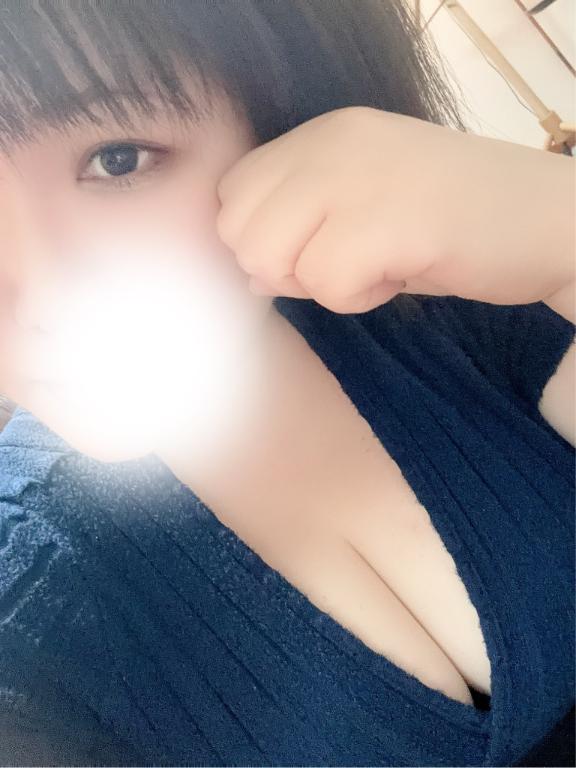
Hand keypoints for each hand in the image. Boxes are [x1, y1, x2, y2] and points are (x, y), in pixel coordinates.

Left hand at [216, 106, 574, 313]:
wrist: (548, 221)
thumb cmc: (454, 223)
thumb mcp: (364, 211)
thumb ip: (301, 231)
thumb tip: (249, 277)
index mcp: (321, 136)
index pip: (233, 193)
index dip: (261, 239)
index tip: (313, 252)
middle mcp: (330, 145)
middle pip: (239, 229)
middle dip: (281, 268)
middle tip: (342, 266)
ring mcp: (358, 176)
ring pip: (270, 258)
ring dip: (319, 284)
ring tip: (375, 267)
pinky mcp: (389, 220)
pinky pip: (325, 284)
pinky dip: (357, 299)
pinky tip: (399, 277)